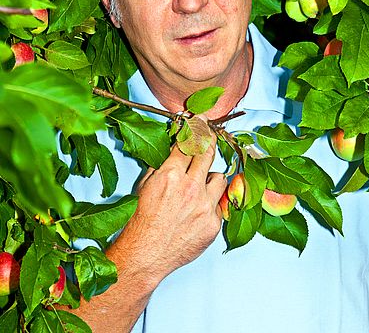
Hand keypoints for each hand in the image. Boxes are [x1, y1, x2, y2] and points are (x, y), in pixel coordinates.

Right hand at [110, 135, 226, 290]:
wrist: (144, 256)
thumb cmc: (140, 222)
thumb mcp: (144, 186)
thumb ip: (161, 166)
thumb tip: (175, 150)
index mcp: (171, 175)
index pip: (190, 142)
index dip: (196, 130)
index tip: (201, 122)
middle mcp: (191, 187)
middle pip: (208, 153)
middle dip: (208, 143)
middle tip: (209, 138)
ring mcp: (205, 206)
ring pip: (219, 178)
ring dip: (210, 179)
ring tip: (200, 187)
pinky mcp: (213, 223)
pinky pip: (219, 204)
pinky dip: (210, 204)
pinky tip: (197, 211)